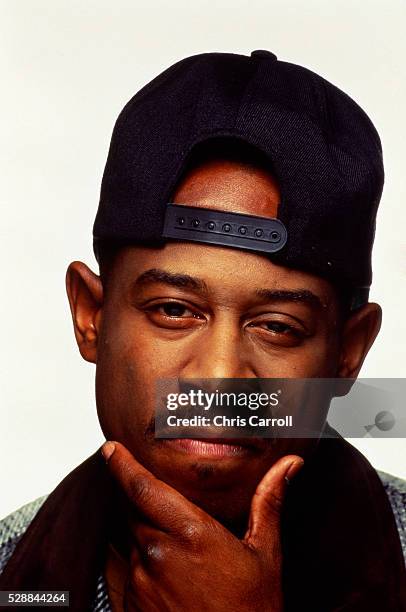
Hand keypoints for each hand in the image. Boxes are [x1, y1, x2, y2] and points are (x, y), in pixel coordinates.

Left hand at [102, 441, 302, 611]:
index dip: (122, 465)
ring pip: (134, 540)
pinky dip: (146, 563)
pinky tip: (174, 576)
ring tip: (180, 551)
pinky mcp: (133, 603)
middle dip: (141, 499)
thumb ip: (269, 502)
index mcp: (190, 533)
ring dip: (148, 534)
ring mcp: (142, 581)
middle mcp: (158, 554)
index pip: (142, 488)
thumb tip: (289, 464)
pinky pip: (132, 570)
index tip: (111, 449)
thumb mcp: (265, 554)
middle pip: (134, 510)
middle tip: (163, 502)